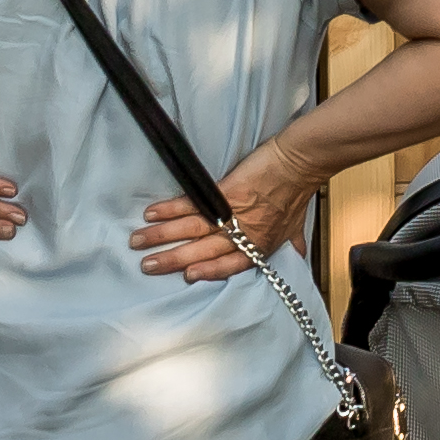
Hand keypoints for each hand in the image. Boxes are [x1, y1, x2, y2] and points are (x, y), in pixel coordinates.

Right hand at [135, 151, 316, 287]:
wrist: (299, 162)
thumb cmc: (298, 193)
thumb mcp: (296, 226)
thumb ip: (293, 244)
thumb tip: (299, 255)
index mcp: (259, 245)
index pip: (229, 266)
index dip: (208, 272)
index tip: (187, 277)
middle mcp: (243, 233)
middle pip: (202, 251)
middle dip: (172, 259)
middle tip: (147, 266)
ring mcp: (232, 213)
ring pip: (191, 230)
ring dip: (161, 236)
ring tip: (139, 241)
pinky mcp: (224, 192)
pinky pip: (193, 204)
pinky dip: (171, 210)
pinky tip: (152, 214)